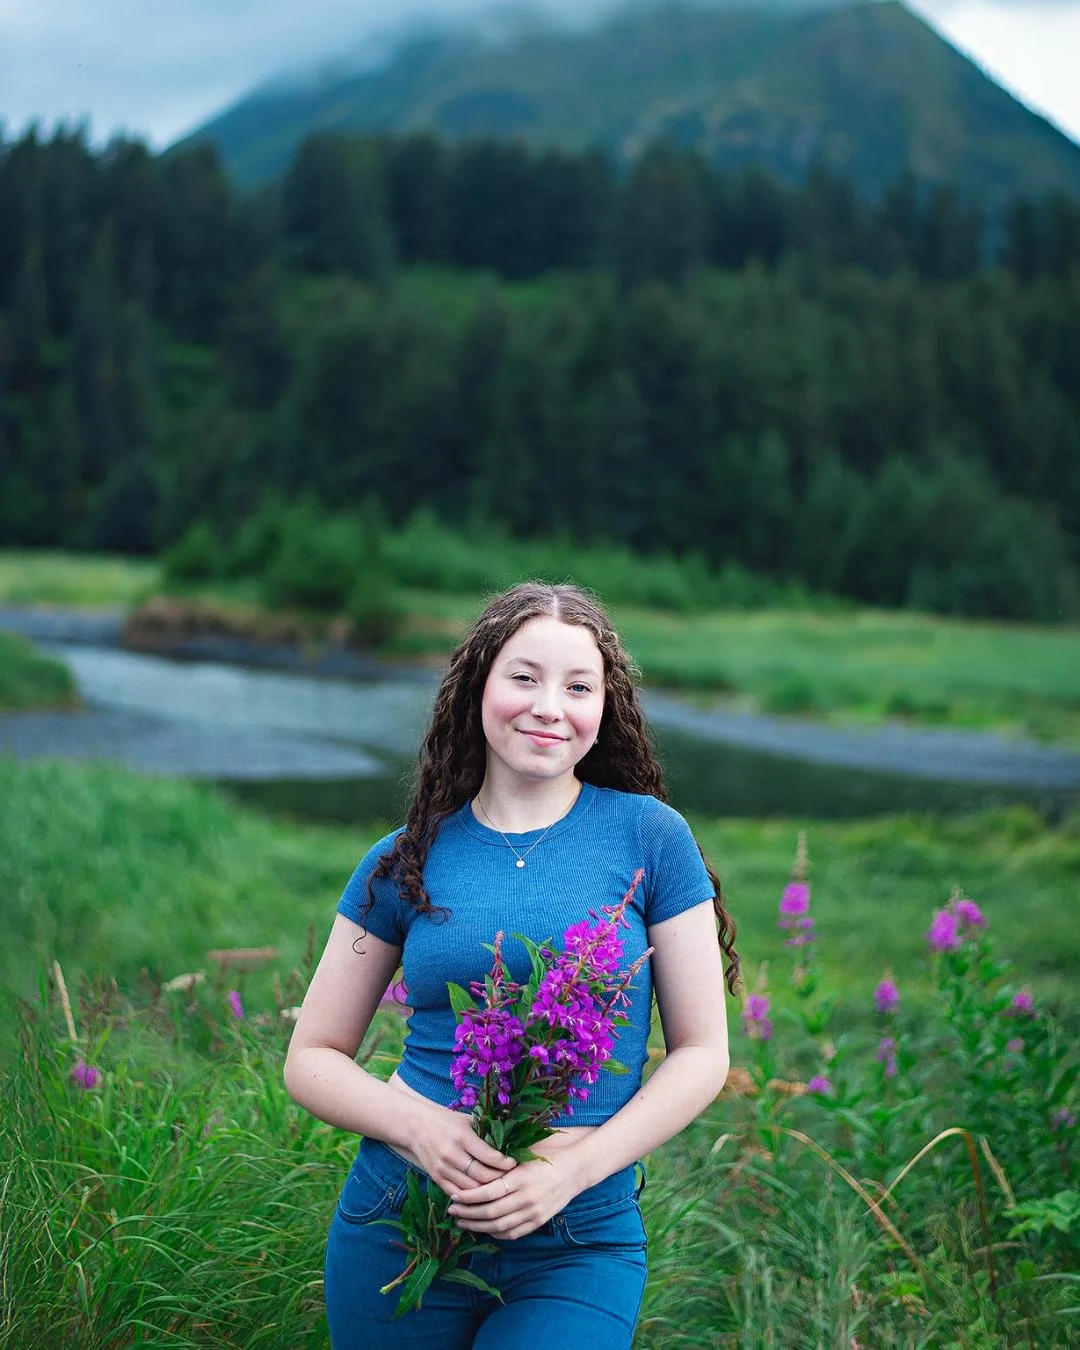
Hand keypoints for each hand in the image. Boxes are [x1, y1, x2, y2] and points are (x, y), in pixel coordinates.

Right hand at [391, 1105, 515, 1197]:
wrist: (417, 1127)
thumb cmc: (448, 1122)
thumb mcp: (468, 1121)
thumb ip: (486, 1132)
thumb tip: (512, 1142)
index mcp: (462, 1136)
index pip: (488, 1156)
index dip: (504, 1162)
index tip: (514, 1163)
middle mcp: (452, 1154)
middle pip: (481, 1175)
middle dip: (499, 1179)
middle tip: (510, 1178)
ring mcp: (443, 1168)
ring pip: (470, 1188)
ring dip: (486, 1191)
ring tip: (498, 1188)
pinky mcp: (436, 1178)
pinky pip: (457, 1193)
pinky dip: (470, 1197)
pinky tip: (481, 1195)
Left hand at [447, 1149, 584, 1240]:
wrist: (575, 1170)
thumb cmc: (546, 1157)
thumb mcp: (524, 1155)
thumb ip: (502, 1165)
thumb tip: (474, 1167)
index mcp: (521, 1178)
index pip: (489, 1192)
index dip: (469, 1197)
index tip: (454, 1196)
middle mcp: (527, 1198)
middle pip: (491, 1212)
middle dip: (468, 1214)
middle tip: (452, 1212)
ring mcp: (534, 1212)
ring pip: (499, 1226)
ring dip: (478, 1226)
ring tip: (463, 1222)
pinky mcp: (538, 1222)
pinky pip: (513, 1233)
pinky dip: (495, 1233)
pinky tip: (484, 1228)